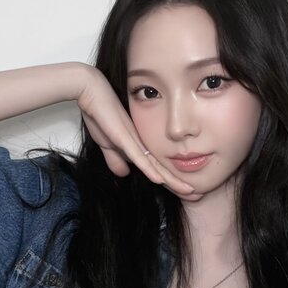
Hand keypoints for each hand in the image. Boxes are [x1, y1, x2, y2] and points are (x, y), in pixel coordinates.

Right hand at [76, 67, 198, 196]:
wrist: (90, 91)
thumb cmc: (99, 114)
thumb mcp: (107, 143)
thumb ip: (115, 158)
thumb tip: (124, 173)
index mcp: (139, 146)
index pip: (157, 168)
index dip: (170, 182)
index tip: (185, 192)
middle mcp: (142, 144)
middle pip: (163, 169)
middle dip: (179, 184)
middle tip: (197, 196)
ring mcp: (135, 140)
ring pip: (156, 166)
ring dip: (173, 181)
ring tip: (191, 192)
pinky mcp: (124, 137)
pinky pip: (139, 157)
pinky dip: (150, 170)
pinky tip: (160, 180)